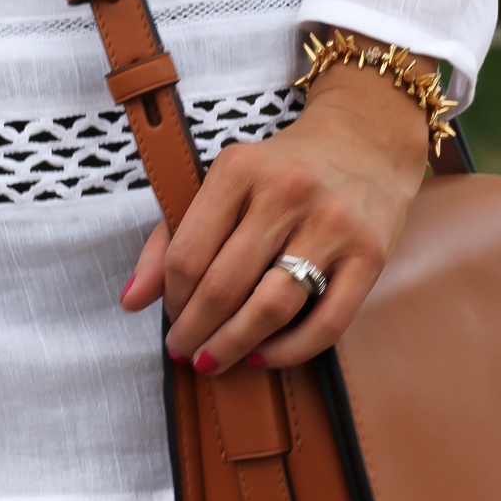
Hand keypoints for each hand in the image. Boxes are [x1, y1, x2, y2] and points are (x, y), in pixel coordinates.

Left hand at [119, 39, 434, 372]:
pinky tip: (263, 355)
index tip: (169, 315)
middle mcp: (287, 192)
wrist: (365, 140)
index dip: (171, 298)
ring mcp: (332, 224)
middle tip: (183, 352)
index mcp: (240, 168)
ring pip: (271, 308)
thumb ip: (171, 237)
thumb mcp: (223, 183)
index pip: (187, 253)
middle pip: (224, 286)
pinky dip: (289, 351)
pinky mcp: (369, 254)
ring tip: (213, 360)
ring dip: (233, 346)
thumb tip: (131, 301)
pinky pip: (327, 323)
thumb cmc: (282, 169)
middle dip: (194, 331)